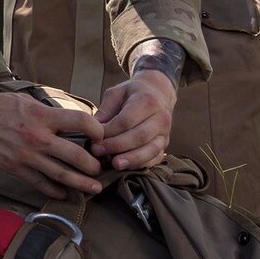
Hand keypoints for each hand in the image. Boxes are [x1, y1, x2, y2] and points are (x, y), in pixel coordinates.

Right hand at [0, 91, 104, 198]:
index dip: (97, 130)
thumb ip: (49, 114)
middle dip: (93, 165)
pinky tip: (64, 193)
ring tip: (93, 188)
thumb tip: (70, 122)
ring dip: (82, 183)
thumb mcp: (28, 102)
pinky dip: (55, 190)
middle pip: (77, 155)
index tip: (101, 136)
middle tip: (99, 169)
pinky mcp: (16, 168)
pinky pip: (41, 183)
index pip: (81, 121)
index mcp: (44, 116)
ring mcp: (28, 156)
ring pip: (63, 175)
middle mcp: (39, 137)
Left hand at [92, 45, 179, 170]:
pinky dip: (142, 164)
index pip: (127, 120)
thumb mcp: (117, 92)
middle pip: (139, 136)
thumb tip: (94, 127)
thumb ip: (106, 108)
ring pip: (151, 149)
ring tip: (115, 165)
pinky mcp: (165, 143)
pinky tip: (127, 167)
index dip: (110, 132)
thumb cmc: (133, 93)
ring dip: (131, 159)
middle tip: (98, 151)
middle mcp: (160, 117)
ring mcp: (165, 132)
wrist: (159, 92)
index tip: (94, 139)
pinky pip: (156, 157)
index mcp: (147, 100)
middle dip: (117, 146)